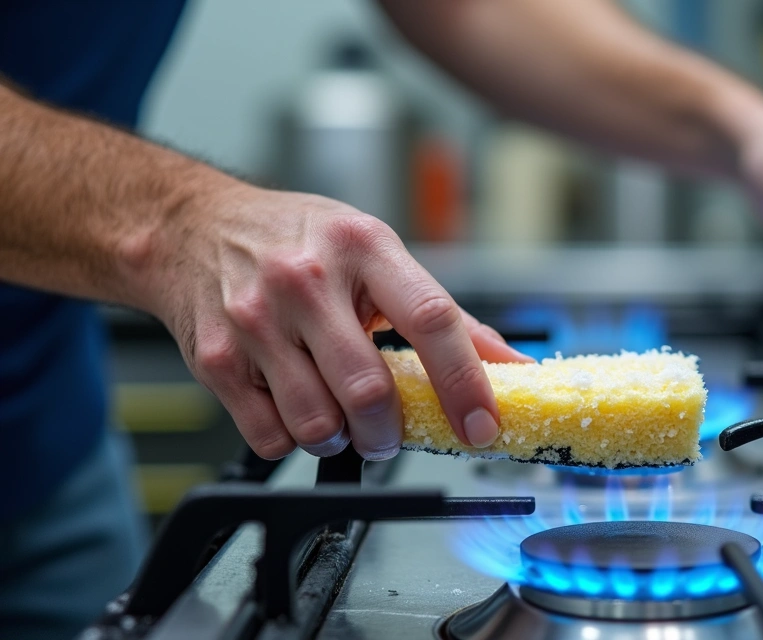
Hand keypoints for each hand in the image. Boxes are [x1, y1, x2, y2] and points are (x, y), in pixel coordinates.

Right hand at [149, 184, 530, 459]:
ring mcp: (256, 320)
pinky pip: (270, 437)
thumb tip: (513, 367)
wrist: (192, 226)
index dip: (465, 383)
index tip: (483, 425)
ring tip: (339, 417)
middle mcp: (306, 279)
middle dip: (390, 433)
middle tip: (391, 432)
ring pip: (318, 425)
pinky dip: (293, 441)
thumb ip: (446, 317)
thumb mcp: (377, 254)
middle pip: (369, 391)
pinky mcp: (216, 359)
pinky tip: (295, 407)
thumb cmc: (297, 239)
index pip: (432, 320)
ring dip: (341, 441)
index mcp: (364, 248)